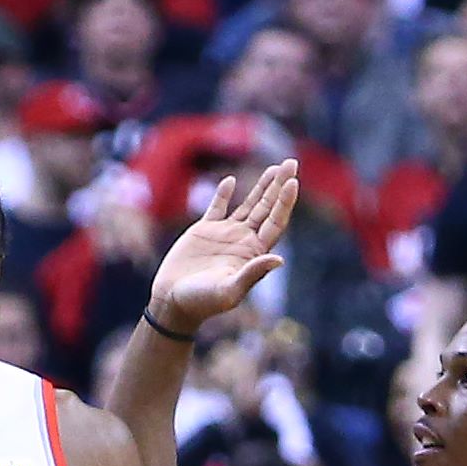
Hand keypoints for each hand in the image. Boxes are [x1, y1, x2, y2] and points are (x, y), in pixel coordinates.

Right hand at [151, 162, 299, 327]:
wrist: (173, 303)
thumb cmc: (202, 302)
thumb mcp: (229, 290)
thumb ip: (253, 274)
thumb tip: (279, 260)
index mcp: (253, 253)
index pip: (275, 222)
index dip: (285, 202)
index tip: (293, 182)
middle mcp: (243, 241)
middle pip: (267, 208)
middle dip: (279, 186)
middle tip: (291, 163)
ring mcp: (225, 235)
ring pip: (248, 205)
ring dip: (261, 187)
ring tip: (274, 168)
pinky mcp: (204, 232)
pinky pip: (217, 208)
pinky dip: (223, 194)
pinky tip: (231, 181)